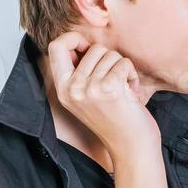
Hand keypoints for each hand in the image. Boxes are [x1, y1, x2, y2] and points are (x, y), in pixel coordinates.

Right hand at [46, 32, 159, 158]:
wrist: (131, 148)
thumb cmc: (114, 120)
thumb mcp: (85, 96)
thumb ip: (78, 71)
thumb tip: (81, 41)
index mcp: (62, 89)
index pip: (55, 46)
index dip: (74, 39)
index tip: (89, 49)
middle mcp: (71, 88)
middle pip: (92, 48)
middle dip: (110, 60)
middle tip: (114, 81)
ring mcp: (88, 88)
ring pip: (110, 54)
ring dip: (122, 69)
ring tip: (122, 90)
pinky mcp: (108, 87)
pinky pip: (124, 63)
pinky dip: (132, 75)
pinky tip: (131, 92)